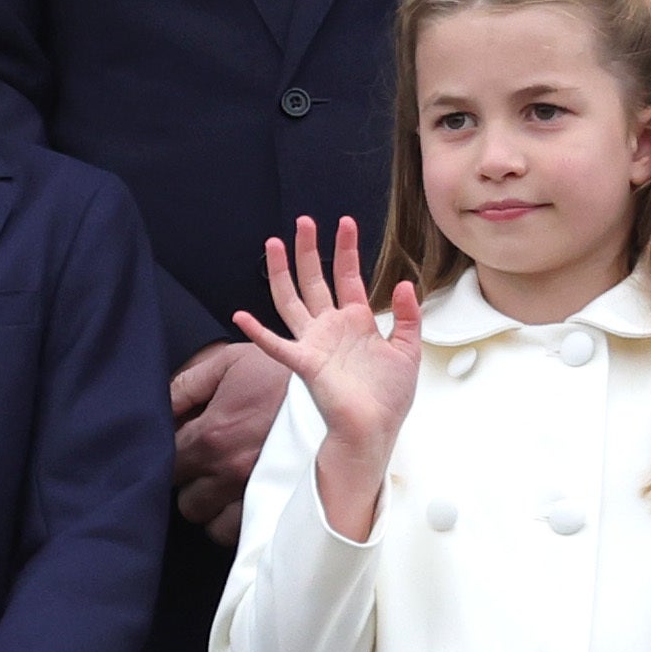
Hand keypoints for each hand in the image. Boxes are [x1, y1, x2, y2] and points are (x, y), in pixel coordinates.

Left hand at [167, 340, 287, 538]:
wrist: (337, 387)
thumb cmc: (280, 372)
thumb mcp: (228, 363)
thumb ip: (185, 386)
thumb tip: (157, 407)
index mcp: (212, 435)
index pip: (166, 465)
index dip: (169, 458)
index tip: (182, 450)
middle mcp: (229, 470)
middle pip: (186, 501)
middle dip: (191, 487)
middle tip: (203, 469)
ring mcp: (255, 492)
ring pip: (212, 524)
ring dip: (213, 508)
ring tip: (222, 488)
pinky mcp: (279, 505)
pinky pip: (245, 533)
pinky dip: (237, 523)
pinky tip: (241, 502)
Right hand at [229, 219, 420, 541]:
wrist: (376, 429)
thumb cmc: (389, 396)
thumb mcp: (408, 350)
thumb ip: (407, 316)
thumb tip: (405, 283)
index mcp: (356, 321)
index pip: (348, 276)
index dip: (347, 250)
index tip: (345, 223)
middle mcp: (330, 327)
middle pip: (314, 279)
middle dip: (309, 250)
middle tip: (304, 222)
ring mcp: (315, 343)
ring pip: (291, 300)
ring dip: (280, 273)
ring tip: (273, 244)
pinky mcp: (305, 364)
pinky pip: (276, 345)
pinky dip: (258, 332)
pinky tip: (242, 316)